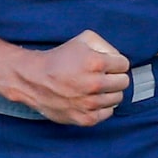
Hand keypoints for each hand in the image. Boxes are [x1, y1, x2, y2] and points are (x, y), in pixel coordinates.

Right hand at [9, 30, 129, 125]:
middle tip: (101, 76)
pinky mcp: (85, 118)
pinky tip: (91, 99)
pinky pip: (108, 113)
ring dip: (109, 92)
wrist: (33, 79)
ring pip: (117, 98)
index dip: (115, 63)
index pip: (124, 64)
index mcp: (96, 63)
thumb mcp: (82, 40)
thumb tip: (117, 58)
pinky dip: (102, 107)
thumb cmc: (58, 59)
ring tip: (95, 88)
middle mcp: (94, 84)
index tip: (106, 65)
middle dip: (114, 77)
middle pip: (123, 82)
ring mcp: (90, 103)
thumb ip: (105, 45)